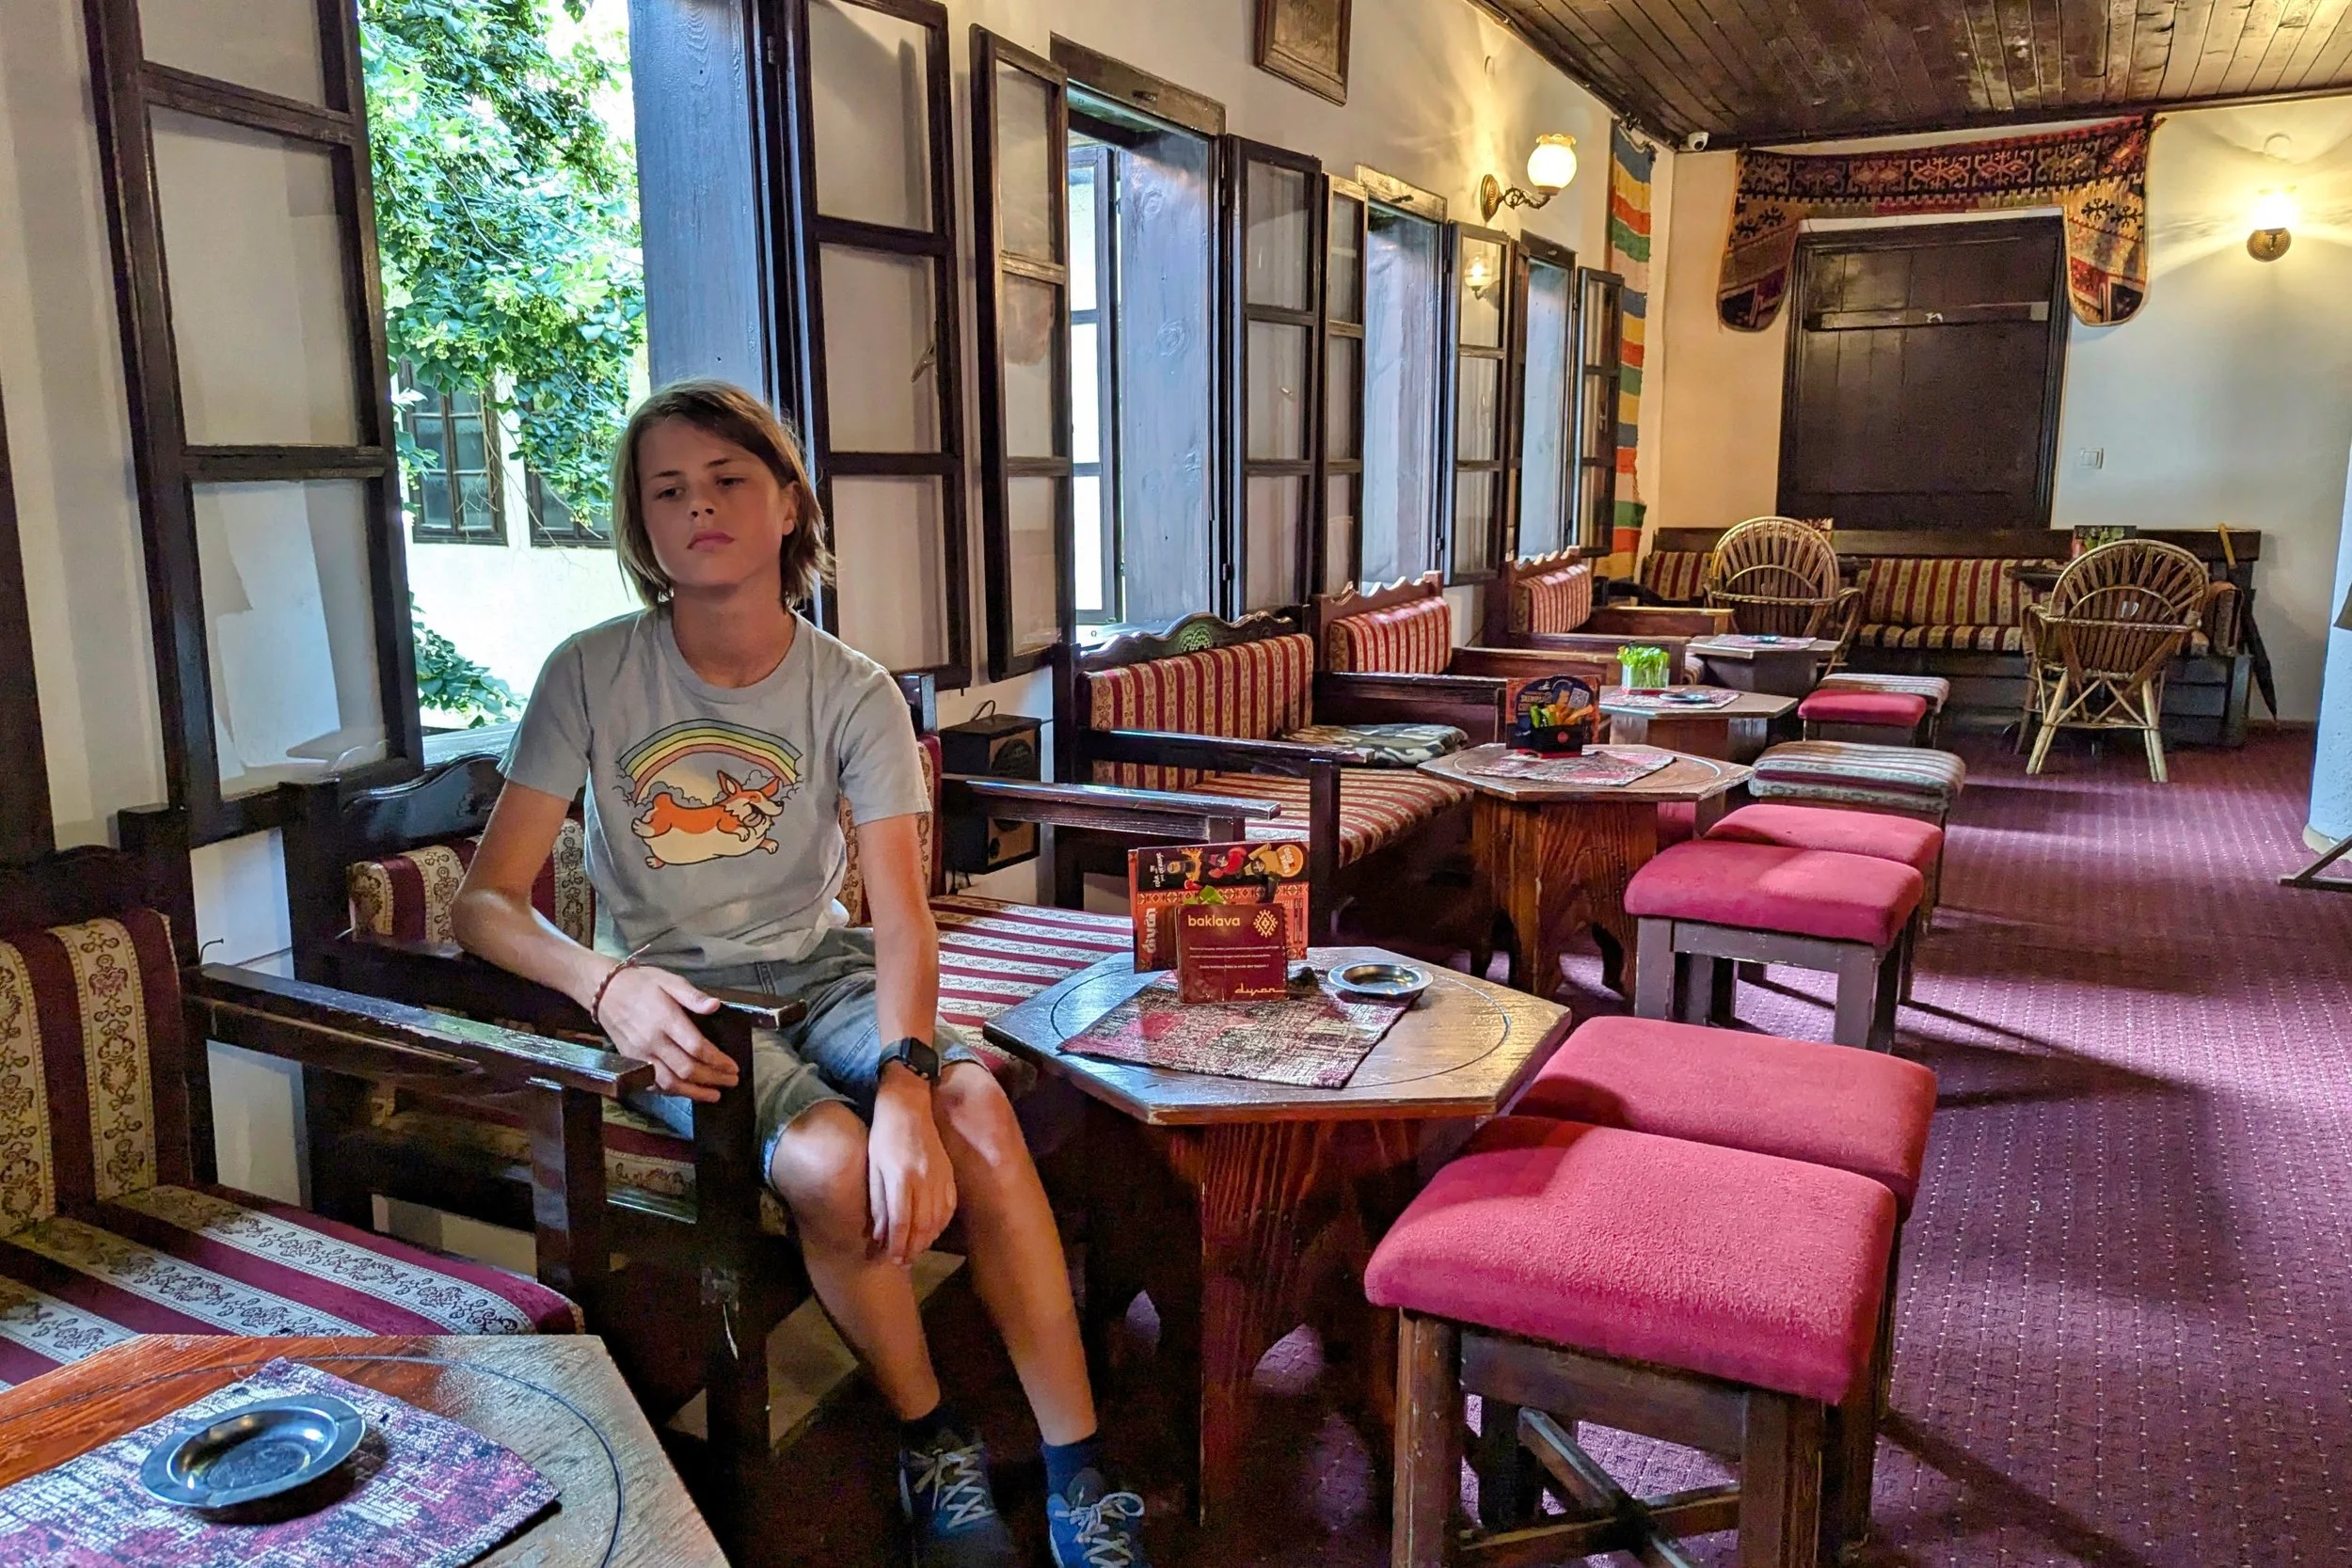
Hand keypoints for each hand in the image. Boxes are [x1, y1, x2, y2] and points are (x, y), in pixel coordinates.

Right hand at [592, 964, 737, 1100]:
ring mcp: (640, 1054)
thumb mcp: (669, 980)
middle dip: (713, 1078)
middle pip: (686, 1069)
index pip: (696, 1047)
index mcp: (665, 1019)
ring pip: (669, 1082)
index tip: (733, 1066)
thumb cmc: (641, 983)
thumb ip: (693, 996)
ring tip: (714, 1094)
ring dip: (694, 1092)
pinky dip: (672, 1091)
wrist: (605, 991)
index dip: (717, 1060)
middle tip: (731, 1081)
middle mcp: (652, 1040)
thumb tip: (715, 1005)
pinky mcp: (631, 1061)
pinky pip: (653, 1083)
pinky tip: (687, 1092)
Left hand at [866, 1067, 955, 1264]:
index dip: (897, 1245)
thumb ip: (877, 1200)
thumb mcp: (873, 1165)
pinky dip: (941, 1223)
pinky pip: (949, 1206)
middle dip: (913, 1248)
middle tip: (903, 1262)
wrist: (910, 1104)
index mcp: (901, 1177)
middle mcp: (924, 1180)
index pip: (901, 1222)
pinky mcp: (949, 1172)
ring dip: (927, 1240)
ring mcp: (940, 1176)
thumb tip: (879, 1233)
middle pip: (922, 1225)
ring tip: (916, 1251)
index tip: (891, 1260)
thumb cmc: (884, 1133)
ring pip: (938, 1218)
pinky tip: (933, 1231)